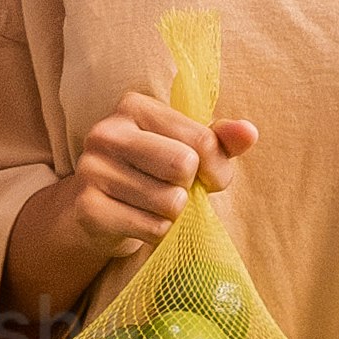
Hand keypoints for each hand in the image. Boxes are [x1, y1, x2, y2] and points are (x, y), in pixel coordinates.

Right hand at [5, 87, 257, 329]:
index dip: (216, 168)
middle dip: (190, 188)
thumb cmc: (151, 173)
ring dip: (173, 214)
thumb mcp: (188, 149)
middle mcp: (107, 131)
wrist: (93, 212)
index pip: (201, 140)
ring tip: (152, 206)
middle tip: (173, 190)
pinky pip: (152, 228)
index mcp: (134, 106)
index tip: (203, 176)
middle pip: (183, 166)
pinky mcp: (88, 208)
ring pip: (170, 202)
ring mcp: (92, 169)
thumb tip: (249, 133)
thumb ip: (221, 140)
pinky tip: (139, 222)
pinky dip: (157, 233)